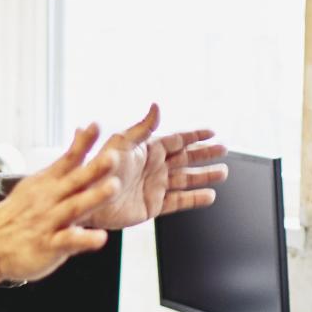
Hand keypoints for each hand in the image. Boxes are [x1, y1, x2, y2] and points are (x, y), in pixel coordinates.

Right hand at [0, 126, 120, 284]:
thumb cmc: (19, 213)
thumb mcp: (37, 184)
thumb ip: (63, 164)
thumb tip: (80, 133)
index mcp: (47, 183)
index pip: (68, 159)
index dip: (83, 143)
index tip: (97, 125)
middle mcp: (49, 199)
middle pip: (75, 180)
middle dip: (95, 168)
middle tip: (114, 155)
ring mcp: (49, 222)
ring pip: (74, 207)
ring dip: (94, 197)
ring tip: (114, 187)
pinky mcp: (49, 246)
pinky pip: (68, 242)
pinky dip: (84, 239)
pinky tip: (101, 238)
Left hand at [83, 105, 228, 231]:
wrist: (87, 200)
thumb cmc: (98, 169)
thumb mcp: (121, 143)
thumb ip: (142, 127)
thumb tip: (157, 105)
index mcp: (147, 149)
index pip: (177, 140)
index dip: (194, 136)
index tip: (211, 132)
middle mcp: (154, 167)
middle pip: (186, 158)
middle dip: (205, 154)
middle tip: (224, 149)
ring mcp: (155, 186)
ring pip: (187, 179)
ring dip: (205, 176)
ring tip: (223, 173)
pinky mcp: (154, 205)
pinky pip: (179, 201)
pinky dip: (195, 199)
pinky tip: (209, 196)